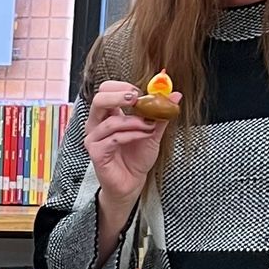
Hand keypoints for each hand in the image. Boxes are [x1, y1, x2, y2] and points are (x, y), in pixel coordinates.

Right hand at [82, 80, 167, 202]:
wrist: (132, 182)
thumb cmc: (137, 157)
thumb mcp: (152, 131)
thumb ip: (160, 113)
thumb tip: (174, 95)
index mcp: (107, 114)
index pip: (107, 90)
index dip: (123, 86)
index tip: (142, 92)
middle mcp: (97, 124)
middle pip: (100, 98)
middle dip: (120, 95)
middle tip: (138, 98)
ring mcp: (94, 138)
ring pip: (111, 121)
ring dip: (135, 121)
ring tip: (149, 127)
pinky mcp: (96, 152)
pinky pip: (114, 138)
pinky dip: (132, 135)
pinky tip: (144, 136)